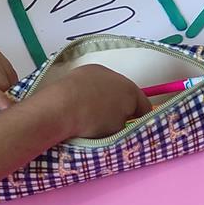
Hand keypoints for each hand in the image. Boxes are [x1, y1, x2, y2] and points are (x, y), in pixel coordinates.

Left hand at [26, 63, 151, 139]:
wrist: (59, 108)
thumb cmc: (92, 123)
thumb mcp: (116, 133)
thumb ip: (125, 129)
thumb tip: (121, 126)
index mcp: (131, 91)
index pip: (144, 107)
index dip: (142, 121)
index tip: (134, 133)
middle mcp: (117, 76)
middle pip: (124, 95)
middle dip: (120, 109)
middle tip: (111, 127)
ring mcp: (97, 71)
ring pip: (106, 89)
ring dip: (103, 100)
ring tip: (90, 118)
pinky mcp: (78, 72)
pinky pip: (89, 86)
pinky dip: (87, 96)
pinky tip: (78, 108)